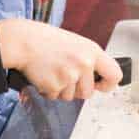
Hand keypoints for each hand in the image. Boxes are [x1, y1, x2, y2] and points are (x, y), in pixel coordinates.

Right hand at [0, 19, 122, 100]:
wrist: (24, 41)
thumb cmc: (47, 41)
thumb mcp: (76, 44)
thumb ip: (88, 60)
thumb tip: (98, 79)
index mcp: (92, 51)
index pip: (114, 74)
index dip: (108, 84)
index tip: (101, 86)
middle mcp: (84, 64)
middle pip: (88, 93)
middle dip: (77, 89)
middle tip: (64, 74)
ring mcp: (70, 76)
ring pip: (71, 97)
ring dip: (61, 89)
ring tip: (53, 71)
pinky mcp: (55, 86)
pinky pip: (55, 97)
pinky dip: (49, 90)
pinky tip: (44, 75)